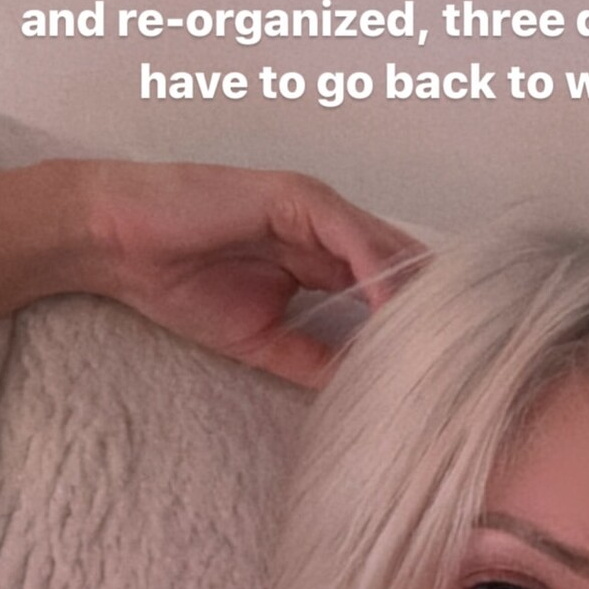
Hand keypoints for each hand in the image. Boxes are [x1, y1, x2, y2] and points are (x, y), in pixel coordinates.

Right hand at [87, 160, 424, 385]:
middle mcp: (330, 229)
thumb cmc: (179, 282)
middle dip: (436, 310)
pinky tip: (395, 309)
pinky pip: (352, 236)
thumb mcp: (263, 340)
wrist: (117, 243)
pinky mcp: (297, 196)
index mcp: (324, 258)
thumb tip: (365, 392)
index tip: (450, 371)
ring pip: (389, 249)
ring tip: (446, 341)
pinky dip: (378, 271)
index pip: (391, 291)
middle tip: (471, 358)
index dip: (421, 325)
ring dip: (417, 295)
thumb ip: (315, 358)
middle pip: (405, 266)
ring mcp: (317, 208)